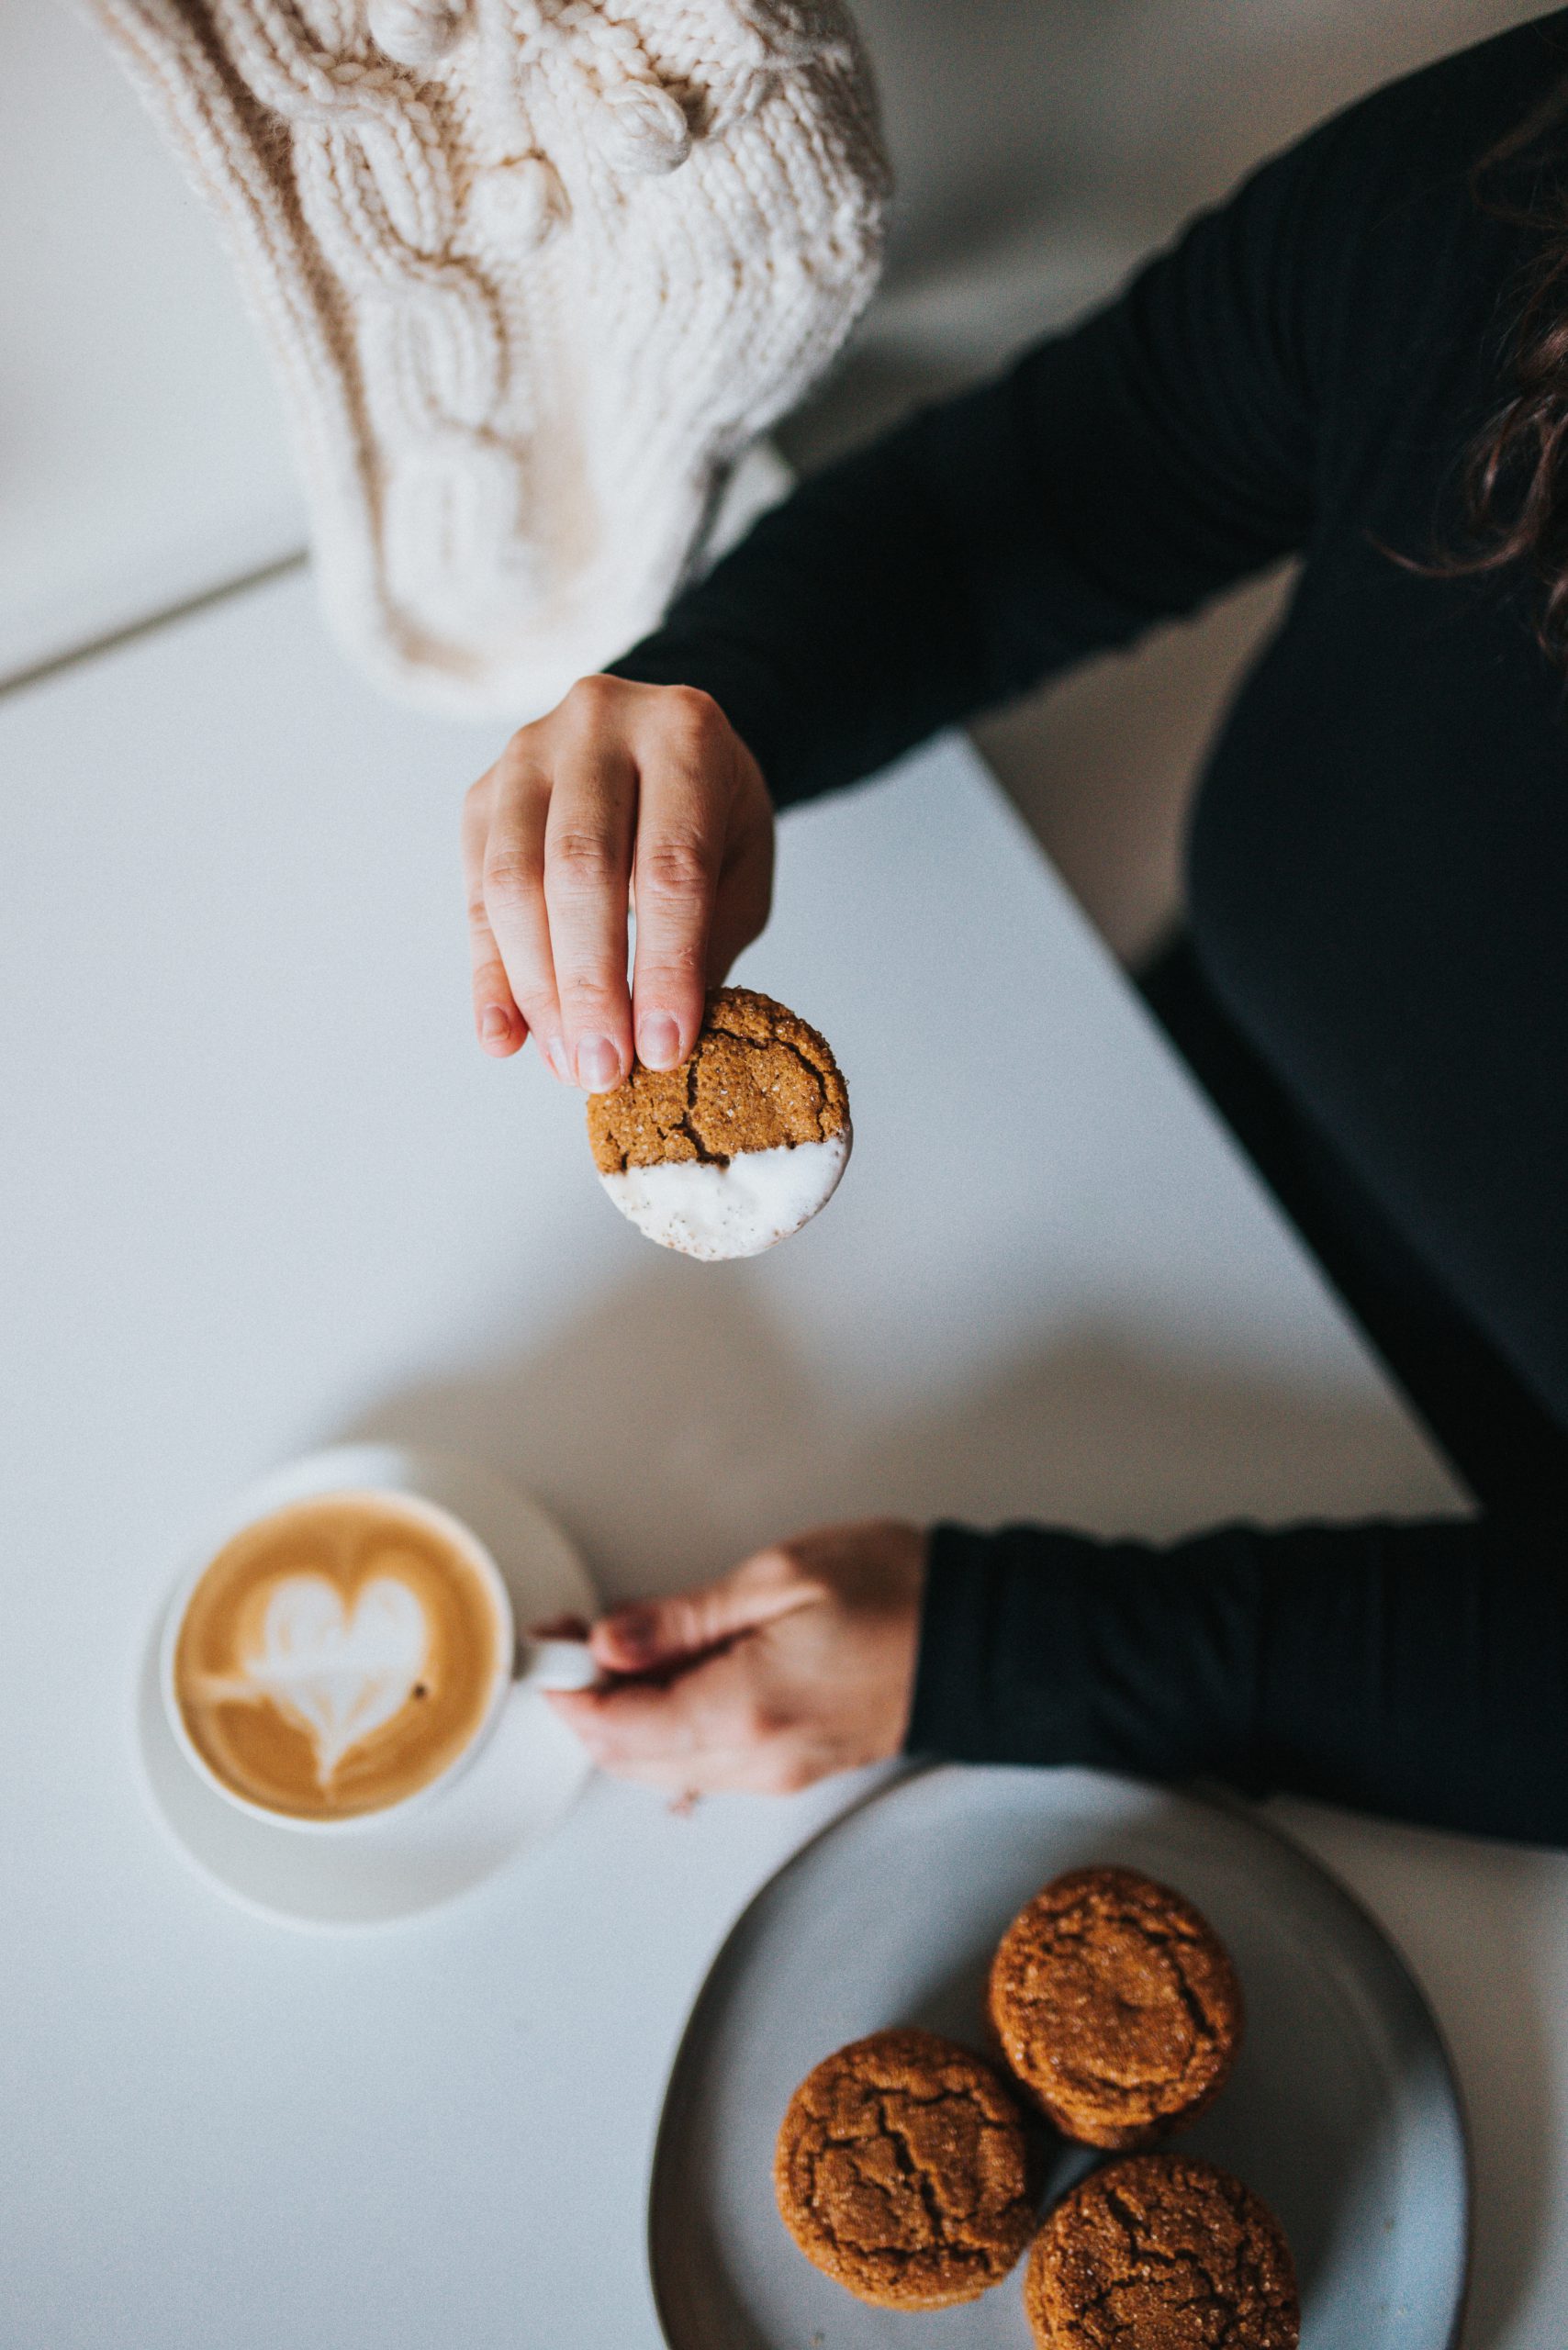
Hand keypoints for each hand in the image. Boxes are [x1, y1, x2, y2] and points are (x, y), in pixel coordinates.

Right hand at [462, 676, 773, 1088]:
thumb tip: (655, 1043)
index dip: (664, 964)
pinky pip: (475, 893)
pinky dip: (489, 974)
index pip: (669, 864)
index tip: (663, 1050)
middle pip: (581, 868)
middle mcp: (597, 724)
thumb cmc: (711, 815)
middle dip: (591, 984)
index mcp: (685, 732)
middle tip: (602, 1071)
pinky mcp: (481, 793)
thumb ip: (705, 940)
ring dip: (537, 988)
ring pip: (514, 880)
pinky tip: (504, 1037)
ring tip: (566, 1064)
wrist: (658, 739)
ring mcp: (527, 752)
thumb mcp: (740, 868)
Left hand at [549, 1521, 927, 1795]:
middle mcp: (756, 1760)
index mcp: (746, 1710)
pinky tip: (673, 1672)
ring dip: (628, 1715)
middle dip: (590, 1702)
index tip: (550, 1646)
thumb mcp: (777, 1576)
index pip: (618, 1728)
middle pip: (630, 1760)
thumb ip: (683, 1618)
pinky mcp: (790, 1768)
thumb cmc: (896, 1592)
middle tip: (576, 1636)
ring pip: (663, 1768)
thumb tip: (610, 1642)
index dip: (569, 1690)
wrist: (977, 1634)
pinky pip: (704, 1763)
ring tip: (623, 1643)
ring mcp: (775, 1773)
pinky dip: (670, 1726)